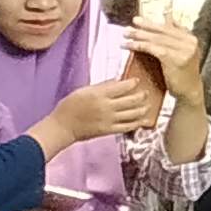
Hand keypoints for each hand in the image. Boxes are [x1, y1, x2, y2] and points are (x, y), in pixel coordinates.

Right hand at [27, 75, 154, 153]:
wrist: (62, 127)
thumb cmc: (69, 107)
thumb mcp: (83, 90)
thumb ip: (102, 86)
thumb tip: (117, 80)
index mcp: (99, 94)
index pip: (123, 86)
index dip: (133, 82)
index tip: (137, 80)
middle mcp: (106, 106)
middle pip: (132, 100)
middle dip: (142, 95)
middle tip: (146, 93)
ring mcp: (109, 119)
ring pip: (133, 113)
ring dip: (144, 108)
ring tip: (148, 105)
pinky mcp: (109, 130)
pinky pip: (128, 126)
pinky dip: (138, 123)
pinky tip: (143, 120)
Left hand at [122, 21, 204, 104]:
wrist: (190, 91)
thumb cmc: (182, 73)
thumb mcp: (182, 53)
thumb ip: (176, 37)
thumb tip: (168, 18)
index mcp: (191, 38)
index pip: (169, 27)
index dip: (152, 23)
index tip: (138, 20)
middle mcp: (190, 42)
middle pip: (162, 31)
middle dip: (144, 27)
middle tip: (129, 26)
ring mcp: (184, 50)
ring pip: (156, 39)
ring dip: (138, 36)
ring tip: (125, 34)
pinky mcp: (176, 59)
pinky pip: (153, 49)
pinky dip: (139, 45)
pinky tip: (129, 46)